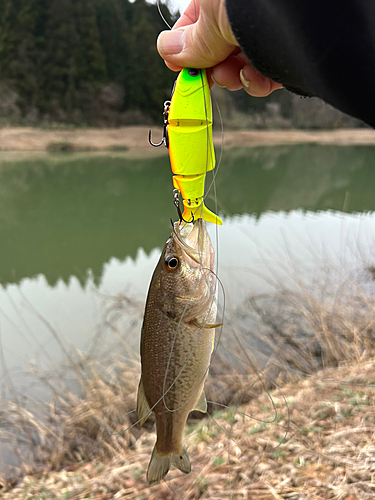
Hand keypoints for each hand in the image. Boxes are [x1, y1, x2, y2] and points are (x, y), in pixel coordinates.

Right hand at [157, 0, 281, 96]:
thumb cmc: (252, 1)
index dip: (185, 49)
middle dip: (211, 68)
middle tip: (208, 76)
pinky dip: (256, 82)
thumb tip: (168, 50)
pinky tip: (254, 77)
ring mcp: (266, 33)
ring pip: (242, 65)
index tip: (178, 68)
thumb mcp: (209, 19)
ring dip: (233, 78)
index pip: (195, 24)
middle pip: (219, 48)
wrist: (299, 11)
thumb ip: (191, 41)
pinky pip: (266, 75)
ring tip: (233, 74)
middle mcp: (244, 14)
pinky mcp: (286, 53)